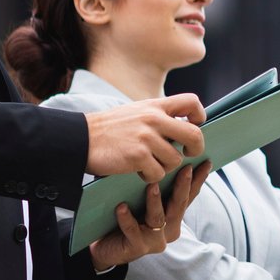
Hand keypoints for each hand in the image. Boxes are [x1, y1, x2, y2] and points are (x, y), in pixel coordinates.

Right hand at [83, 94, 205, 178]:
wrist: (81, 138)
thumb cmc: (111, 129)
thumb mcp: (137, 112)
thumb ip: (159, 116)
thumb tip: (185, 127)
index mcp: (155, 106)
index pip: (192, 102)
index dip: (199, 116)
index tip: (194, 126)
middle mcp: (154, 119)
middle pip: (194, 135)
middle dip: (195, 148)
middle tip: (186, 153)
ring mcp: (146, 138)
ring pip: (176, 159)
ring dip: (165, 166)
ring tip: (150, 163)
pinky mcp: (138, 156)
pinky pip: (158, 173)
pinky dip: (151, 176)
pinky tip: (139, 171)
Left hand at [88, 161, 208, 271]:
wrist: (106, 249)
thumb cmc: (125, 221)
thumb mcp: (144, 204)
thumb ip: (155, 190)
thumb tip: (161, 161)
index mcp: (174, 218)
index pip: (189, 196)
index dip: (198, 180)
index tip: (206, 162)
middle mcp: (169, 230)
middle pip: (179, 205)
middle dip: (183, 186)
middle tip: (185, 168)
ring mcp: (155, 240)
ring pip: (158, 218)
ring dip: (155, 201)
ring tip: (152, 185)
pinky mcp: (137, 247)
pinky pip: (132, 230)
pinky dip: (127, 218)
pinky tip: (121, 207)